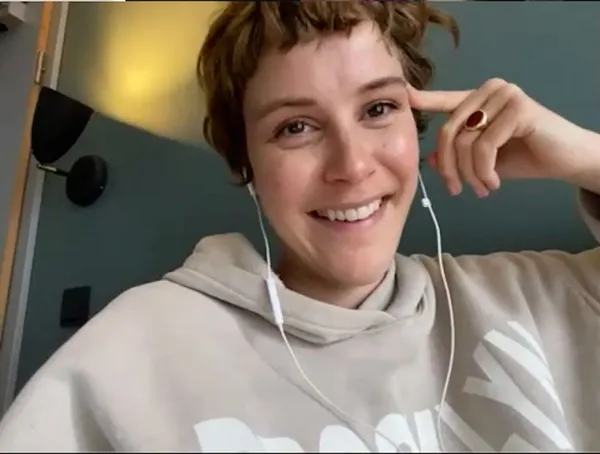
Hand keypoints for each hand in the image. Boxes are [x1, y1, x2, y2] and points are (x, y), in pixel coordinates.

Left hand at [409, 78, 594, 196]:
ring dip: (469, 174)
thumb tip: (430, 158)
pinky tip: (493, 182)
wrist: (565, 161)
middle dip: (448, 167)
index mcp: (479, 99)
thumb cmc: (524, 157)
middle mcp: (490, 90)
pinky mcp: (519, 108)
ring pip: (465, 141)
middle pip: (448, 130)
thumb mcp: (482, 160)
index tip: (404, 96)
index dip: (425, 100)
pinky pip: (484, 145)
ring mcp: (505, 95)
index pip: (446, 100)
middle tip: (456, 190)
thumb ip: (458, 155)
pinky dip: (484, 171)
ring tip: (481, 189)